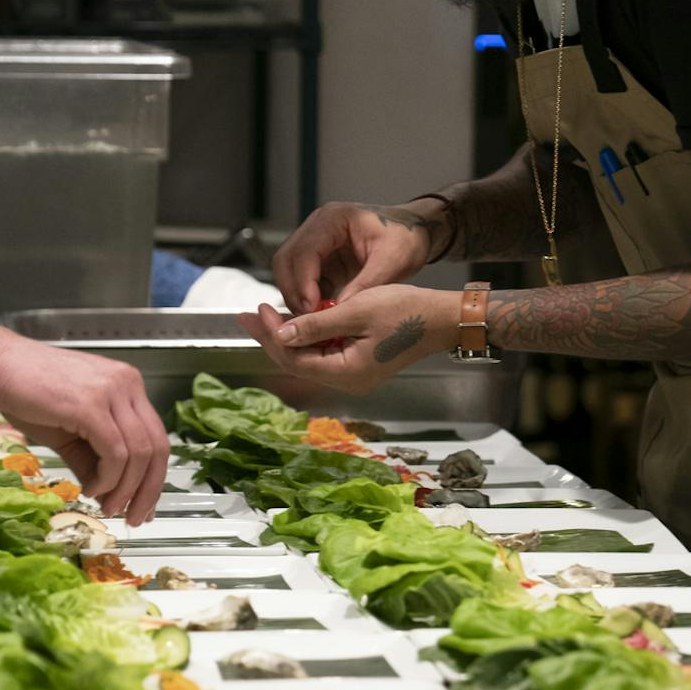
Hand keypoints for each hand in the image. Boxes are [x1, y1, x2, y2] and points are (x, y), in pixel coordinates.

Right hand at [0, 327, 166, 524]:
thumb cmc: (26, 391)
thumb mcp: (68, 432)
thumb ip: (92, 461)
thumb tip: (109, 497)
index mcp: (127, 386)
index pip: (156, 437)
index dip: (154, 477)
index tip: (143, 505)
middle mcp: (127, 384)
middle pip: (157, 447)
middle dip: (148, 490)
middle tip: (134, 517)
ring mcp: (111, 391)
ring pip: (139, 453)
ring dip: (125, 489)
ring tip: (108, 506)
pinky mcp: (92, 404)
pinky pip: (115, 452)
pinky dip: (108, 478)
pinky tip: (92, 488)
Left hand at [234, 285, 456, 393]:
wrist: (442, 318)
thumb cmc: (405, 311)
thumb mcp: (355, 311)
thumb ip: (315, 324)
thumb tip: (279, 334)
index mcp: (347, 374)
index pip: (295, 359)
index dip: (272, 335)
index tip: (258, 308)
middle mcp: (347, 381)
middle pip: (298, 361)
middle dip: (273, 336)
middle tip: (248, 313)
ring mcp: (353, 374)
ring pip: (309, 357)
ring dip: (288, 335)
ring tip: (265, 314)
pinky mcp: (359, 363)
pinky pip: (324, 352)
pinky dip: (308, 335)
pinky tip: (294, 319)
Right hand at [272, 200, 446, 314]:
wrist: (416, 231)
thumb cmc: (407, 237)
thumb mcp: (392, 262)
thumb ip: (364, 286)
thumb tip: (337, 313)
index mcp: (333, 219)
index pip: (303, 251)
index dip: (302, 282)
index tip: (311, 309)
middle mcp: (318, 227)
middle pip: (285, 260)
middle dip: (293, 292)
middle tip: (308, 319)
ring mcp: (316, 242)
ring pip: (288, 271)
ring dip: (297, 296)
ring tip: (315, 320)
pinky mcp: (321, 259)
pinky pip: (303, 280)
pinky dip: (307, 298)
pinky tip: (322, 314)